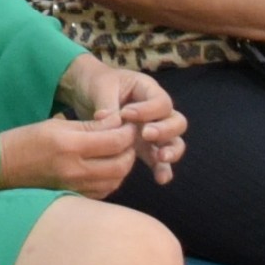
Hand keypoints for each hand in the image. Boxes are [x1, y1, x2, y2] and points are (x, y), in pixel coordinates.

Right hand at [0, 109, 145, 198]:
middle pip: (122, 164)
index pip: (115, 140)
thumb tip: (117, 124)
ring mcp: (76, 188)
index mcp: (70, 146)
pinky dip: (112, 178)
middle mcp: (76, 170)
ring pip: (117, 179)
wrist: (1, 169)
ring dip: (123, 165)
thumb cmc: (26, 141)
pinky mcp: (75, 197)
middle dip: (130, 149)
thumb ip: (89, 126)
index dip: (128, 131)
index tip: (128, 123)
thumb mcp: (55, 125)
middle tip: (126, 137)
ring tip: (116, 151)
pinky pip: (105, 190)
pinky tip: (105, 167)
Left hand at [75, 62, 189, 173]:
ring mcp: (153, 130)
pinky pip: (159, 159)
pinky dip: (162, 169)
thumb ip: (108, 104)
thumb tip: (106, 119)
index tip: (126, 114)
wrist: (88, 91)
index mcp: (149, 91)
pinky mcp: (145, 146)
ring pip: (174, 142)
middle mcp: (157, 112)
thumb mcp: (101, 87)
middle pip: (176, 122)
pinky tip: (160, 179)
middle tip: (146, 134)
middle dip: (165, 130)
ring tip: (160, 158)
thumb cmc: (98, 84)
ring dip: (170, 151)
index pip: (161, 102)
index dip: (147, 110)